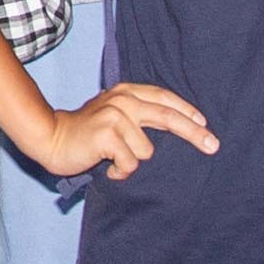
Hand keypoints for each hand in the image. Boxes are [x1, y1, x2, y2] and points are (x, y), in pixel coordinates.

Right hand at [30, 82, 218, 178]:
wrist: (51, 138)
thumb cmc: (86, 133)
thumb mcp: (113, 114)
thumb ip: (138, 114)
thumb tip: (175, 125)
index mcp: (127, 92)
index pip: (165, 99)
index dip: (188, 112)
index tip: (206, 126)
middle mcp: (123, 100)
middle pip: (169, 117)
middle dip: (195, 133)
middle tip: (213, 146)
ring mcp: (115, 115)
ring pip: (147, 151)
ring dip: (133, 163)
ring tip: (113, 160)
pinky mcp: (107, 134)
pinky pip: (130, 163)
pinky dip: (120, 172)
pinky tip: (106, 167)